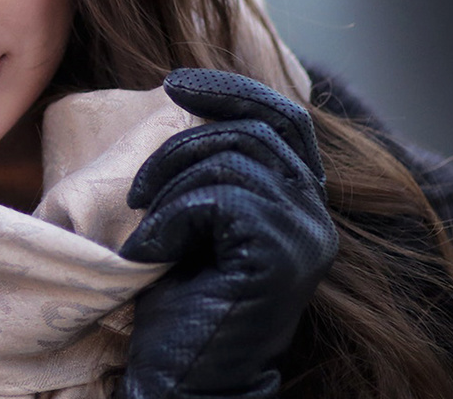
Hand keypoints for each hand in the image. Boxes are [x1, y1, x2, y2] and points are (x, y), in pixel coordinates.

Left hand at [117, 68, 337, 398]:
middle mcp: (314, 218)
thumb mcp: (196, 222)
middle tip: (138, 190)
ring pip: (231, 159)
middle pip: (252, 131)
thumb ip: (212, 171)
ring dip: (170, 185)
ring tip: (144, 229)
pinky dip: (170, 218)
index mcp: (300, 205)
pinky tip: (149, 253)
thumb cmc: (181, 306)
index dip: (233, 89)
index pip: (285, 118)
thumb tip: (190, 98)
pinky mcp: (277, 257)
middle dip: (181, 144)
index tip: (174, 83)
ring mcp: (302, 237)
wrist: (184, 381)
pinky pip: (218, 198)